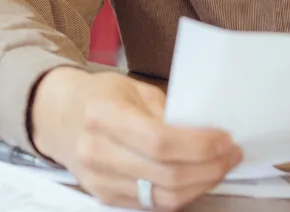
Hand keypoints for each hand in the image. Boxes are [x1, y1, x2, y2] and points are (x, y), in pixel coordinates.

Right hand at [29, 68, 240, 209]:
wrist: (58, 117)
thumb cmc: (100, 96)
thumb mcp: (132, 88)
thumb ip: (166, 111)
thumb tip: (208, 132)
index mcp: (102, 114)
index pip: (159, 141)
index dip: (199, 145)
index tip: (226, 139)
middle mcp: (96, 151)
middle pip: (166, 174)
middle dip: (209, 167)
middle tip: (231, 154)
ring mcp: (99, 180)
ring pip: (163, 197)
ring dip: (201, 185)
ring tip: (219, 168)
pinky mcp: (105, 197)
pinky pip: (153, 204)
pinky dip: (182, 194)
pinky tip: (197, 178)